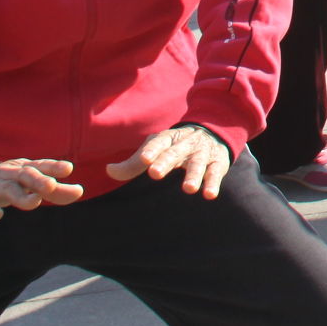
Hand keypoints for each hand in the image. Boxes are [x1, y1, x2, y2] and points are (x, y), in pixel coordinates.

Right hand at [0, 158, 83, 221]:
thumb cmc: (7, 185)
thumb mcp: (29, 186)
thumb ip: (55, 191)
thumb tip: (80, 191)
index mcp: (23, 168)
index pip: (40, 165)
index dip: (53, 166)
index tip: (68, 169)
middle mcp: (8, 173)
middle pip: (25, 174)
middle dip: (38, 179)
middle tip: (51, 186)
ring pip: (7, 188)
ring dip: (20, 195)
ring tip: (34, 202)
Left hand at [106, 125, 230, 199]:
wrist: (213, 131)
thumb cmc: (175, 147)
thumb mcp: (155, 151)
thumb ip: (133, 164)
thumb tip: (109, 170)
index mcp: (168, 139)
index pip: (158, 143)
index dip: (151, 150)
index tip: (144, 159)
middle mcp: (185, 144)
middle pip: (175, 152)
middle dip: (166, 161)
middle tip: (155, 173)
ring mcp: (202, 152)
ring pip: (198, 163)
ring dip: (193, 175)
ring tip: (188, 188)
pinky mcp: (217, 162)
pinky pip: (215, 172)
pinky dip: (212, 183)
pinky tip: (209, 194)